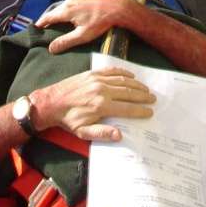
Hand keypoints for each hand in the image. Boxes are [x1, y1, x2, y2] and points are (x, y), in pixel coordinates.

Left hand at [33, 67, 154, 141]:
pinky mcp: (92, 73)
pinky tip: (131, 76)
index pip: (127, 108)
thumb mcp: (83, 132)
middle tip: (153, 99)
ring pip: (122, 80)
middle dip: (142, 96)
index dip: (140, 110)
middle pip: (128, 92)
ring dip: (136, 84)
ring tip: (146, 89)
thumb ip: (102, 133)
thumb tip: (120, 135)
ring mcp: (97, 79)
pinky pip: (111, 71)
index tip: (150, 112)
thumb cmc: (69, 120)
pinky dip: (123, 72)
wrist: (53, 102)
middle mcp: (102, 90)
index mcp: (101, 106)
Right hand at [36, 0, 137, 53]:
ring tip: (54, 26)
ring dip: (56, 16)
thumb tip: (51, 48)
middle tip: (43, 30)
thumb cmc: (100, 22)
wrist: (117, 7)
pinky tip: (67, 19)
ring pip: (61, 8)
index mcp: (66, 10)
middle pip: (53, 12)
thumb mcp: (83, 35)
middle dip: (47, 21)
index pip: (48, 17)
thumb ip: (66, 41)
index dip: (40, 24)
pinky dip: (63, 12)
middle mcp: (68, 2)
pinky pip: (68, 5)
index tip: (34, 30)